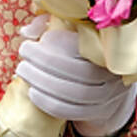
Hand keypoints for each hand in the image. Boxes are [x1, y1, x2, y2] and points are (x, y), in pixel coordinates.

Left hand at [15, 25, 136, 136]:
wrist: (105, 83)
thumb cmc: (78, 52)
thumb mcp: (67, 32)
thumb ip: (47, 25)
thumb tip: (26, 32)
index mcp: (108, 46)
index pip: (88, 43)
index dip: (59, 42)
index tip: (35, 40)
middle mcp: (113, 71)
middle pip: (81, 71)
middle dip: (45, 62)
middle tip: (23, 55)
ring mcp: (109, 94)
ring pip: (76, 93)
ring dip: (43, 83)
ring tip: (23, 72)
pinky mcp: (100, 112)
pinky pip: (73, 111)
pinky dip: (49, 102)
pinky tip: (32, 92)